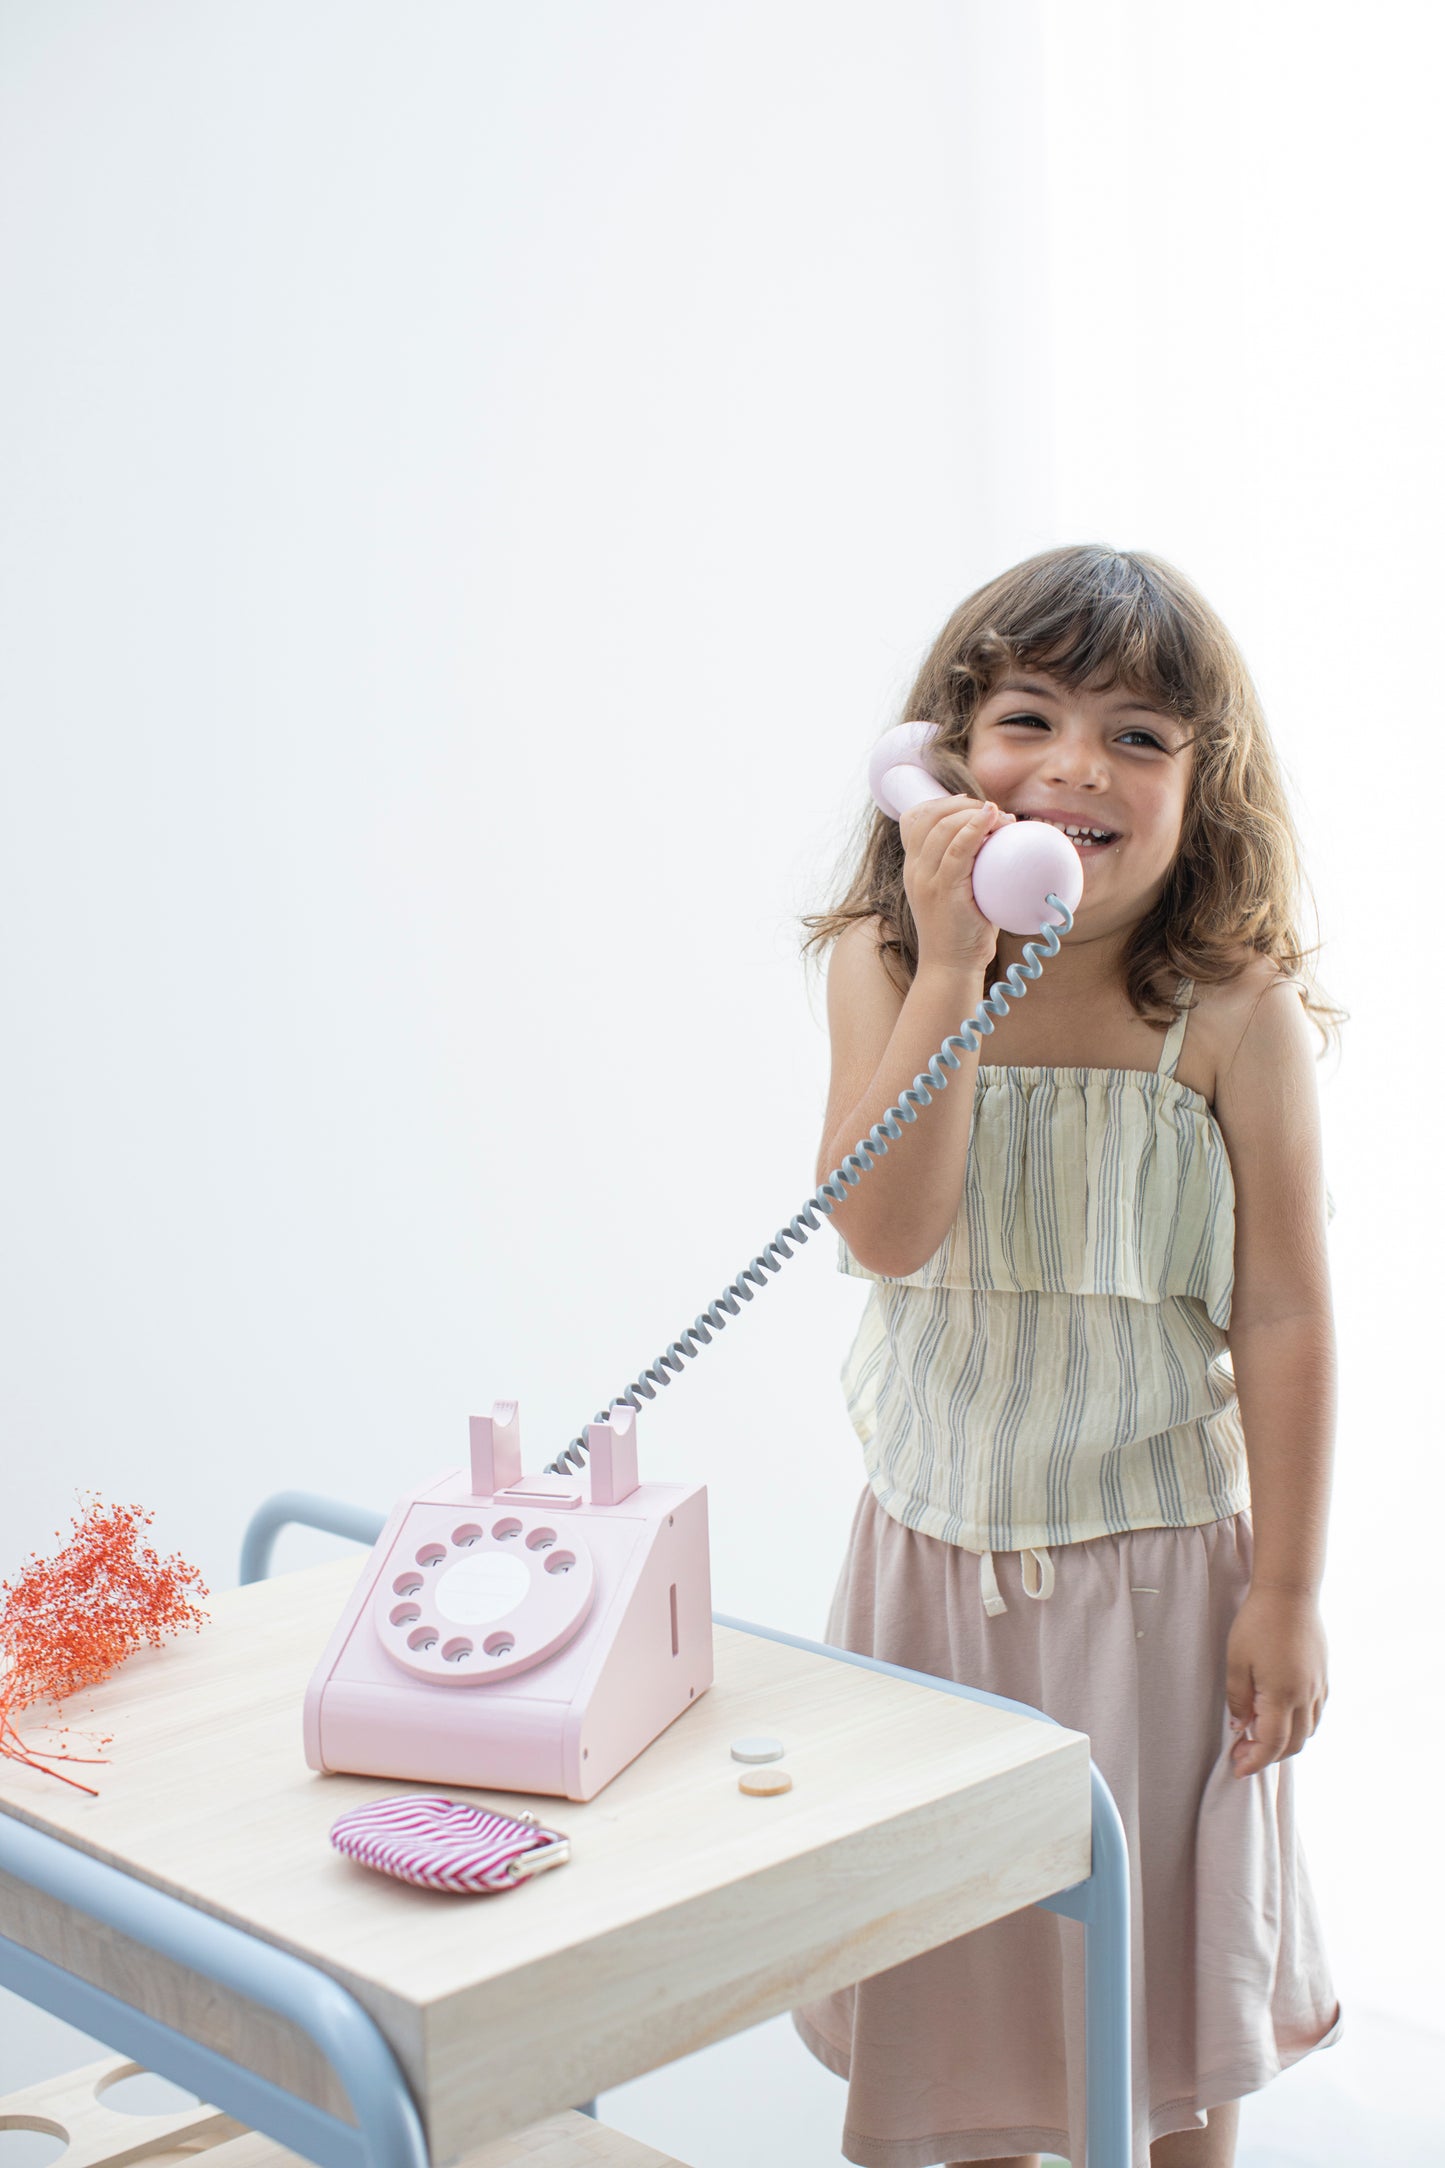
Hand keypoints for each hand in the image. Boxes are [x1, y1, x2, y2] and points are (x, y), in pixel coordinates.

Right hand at [898, 795, 1015, 975]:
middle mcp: (914, 870)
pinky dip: (976, 828)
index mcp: (914, 868)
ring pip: (943, 828)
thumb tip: (999, 844)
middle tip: (994, 812)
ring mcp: (926, 880)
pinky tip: (993, 820)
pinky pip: (958, 849)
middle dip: (962, 804)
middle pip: (928, 817)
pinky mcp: (944, 890)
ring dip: (975, 814)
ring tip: (1003, 819)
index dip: (942, 803)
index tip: (970, 805)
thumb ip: (966, 869)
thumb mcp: (956, 894)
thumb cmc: (962, 932)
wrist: (950, 967)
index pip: (914, 819)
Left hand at [1225, 1586, 1328, 1777]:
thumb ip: (1238, 1698)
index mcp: (1282, 1695)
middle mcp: (1306, 1696)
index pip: (1271, 1744)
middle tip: (1243, 1754)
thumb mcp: (1236, 1661)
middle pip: (1292, 1744)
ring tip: (1259, 1738)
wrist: (1290, 1593)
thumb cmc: (1257, 1623)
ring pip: (1308, 1732)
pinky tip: (1282, 1718)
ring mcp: (1318, 1687)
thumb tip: (1240, 1727)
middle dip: (1268, 1757)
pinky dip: (1301, 1726)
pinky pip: (1316, 1714)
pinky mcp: (1324, 1677)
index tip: (1238, 1769)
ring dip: (1286, 1743)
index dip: (1254, 1761)